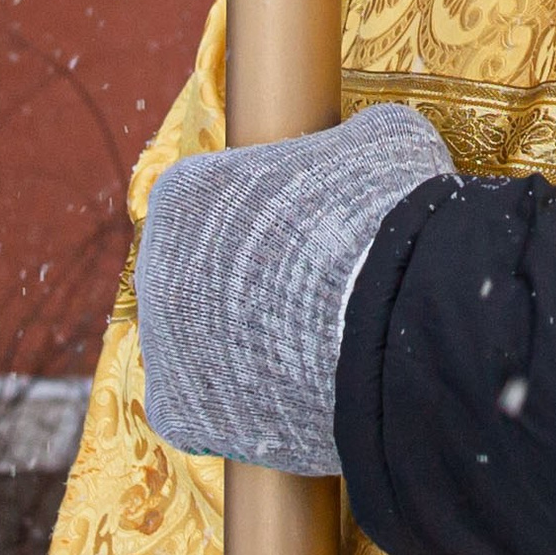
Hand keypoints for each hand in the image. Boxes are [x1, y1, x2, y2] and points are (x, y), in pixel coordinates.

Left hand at [136, 101, 448, 471]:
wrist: (398, 312)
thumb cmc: (384, 210)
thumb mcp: (381, 140)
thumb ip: (346, 146)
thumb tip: (361, 153)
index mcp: (187, 192)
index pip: (215, 198)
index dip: (272, 214)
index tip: (317, 228)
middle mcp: (156, 268)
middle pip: (203, 276)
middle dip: (256, 283)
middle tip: (322, 293)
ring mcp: (163, 345)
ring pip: (206, 344)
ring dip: (253, 346)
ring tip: (324, 350)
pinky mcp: (182, 414)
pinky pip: (214, 409)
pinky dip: (254, 406)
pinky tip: (306, 396)